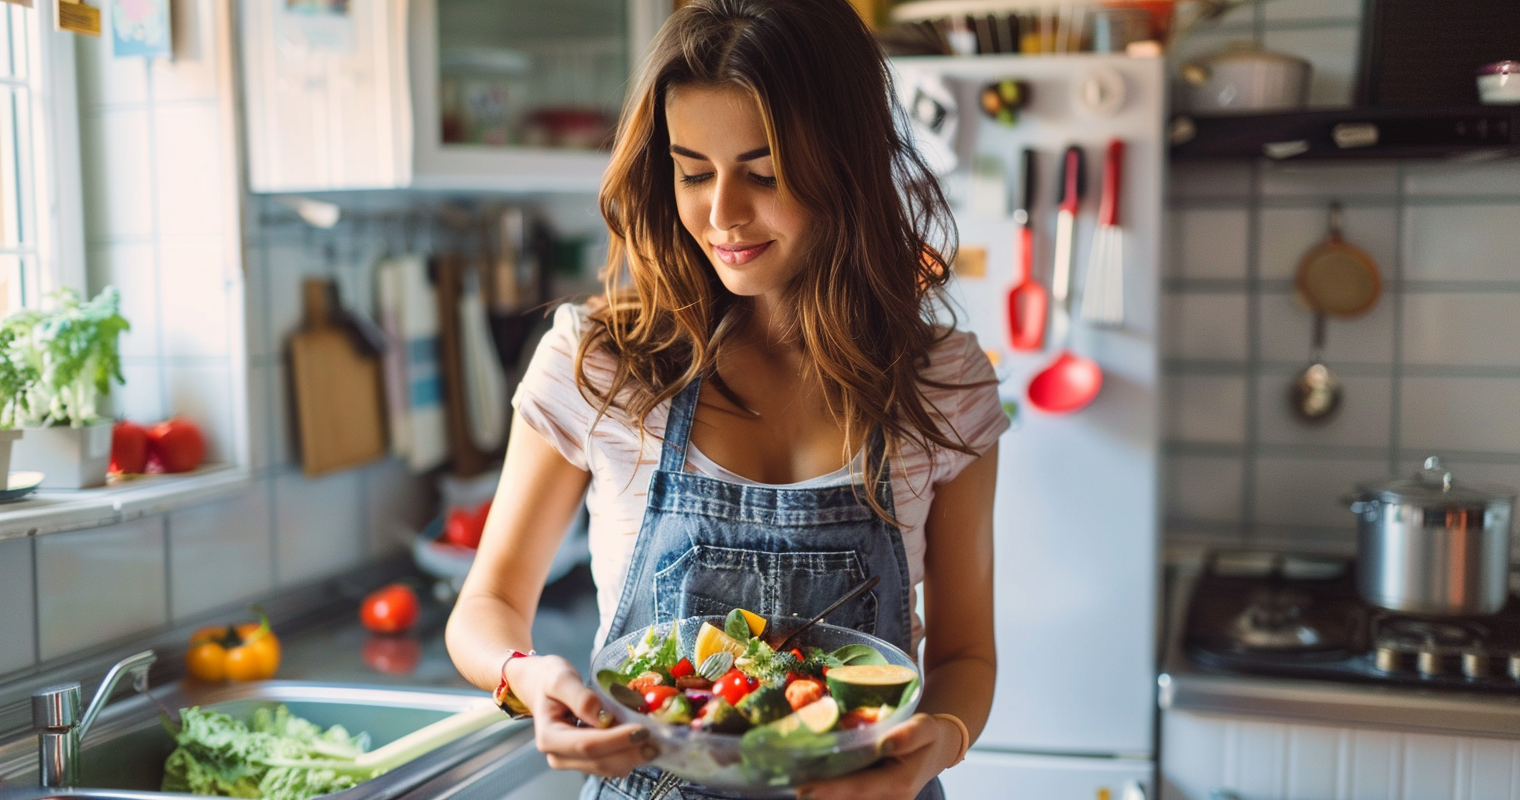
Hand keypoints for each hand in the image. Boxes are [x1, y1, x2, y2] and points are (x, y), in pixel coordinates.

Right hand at [506, 654, 655, 777]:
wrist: (539, 685)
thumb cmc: (548, 679)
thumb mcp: (559, 678)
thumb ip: (579, 696)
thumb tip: (602, 716)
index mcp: (549, 737)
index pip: (588, 745)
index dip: (618, 740)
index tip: (643, 730)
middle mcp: (559, 756)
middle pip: (601, 761)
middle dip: (632, 752)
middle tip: (659, 738)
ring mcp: (572, 761)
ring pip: (608, 767)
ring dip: (634, 756)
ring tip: (656, 738)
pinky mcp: (585, 760)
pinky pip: (611, 763)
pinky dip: (629, 754)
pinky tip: (644, 740)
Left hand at [793, 714, 958, 799]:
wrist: (937, 750)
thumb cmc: (928, 736)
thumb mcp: (925, 727)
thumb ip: (909, 734)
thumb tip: (886, 743)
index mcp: (900, 783)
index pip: (860, 788)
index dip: (831, 790)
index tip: (804, 789)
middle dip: (821, 796)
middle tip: (791, 787)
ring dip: (825, 797)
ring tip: (798, 787)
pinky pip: (853, 799)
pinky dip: (834, 794)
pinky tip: (815, 786)